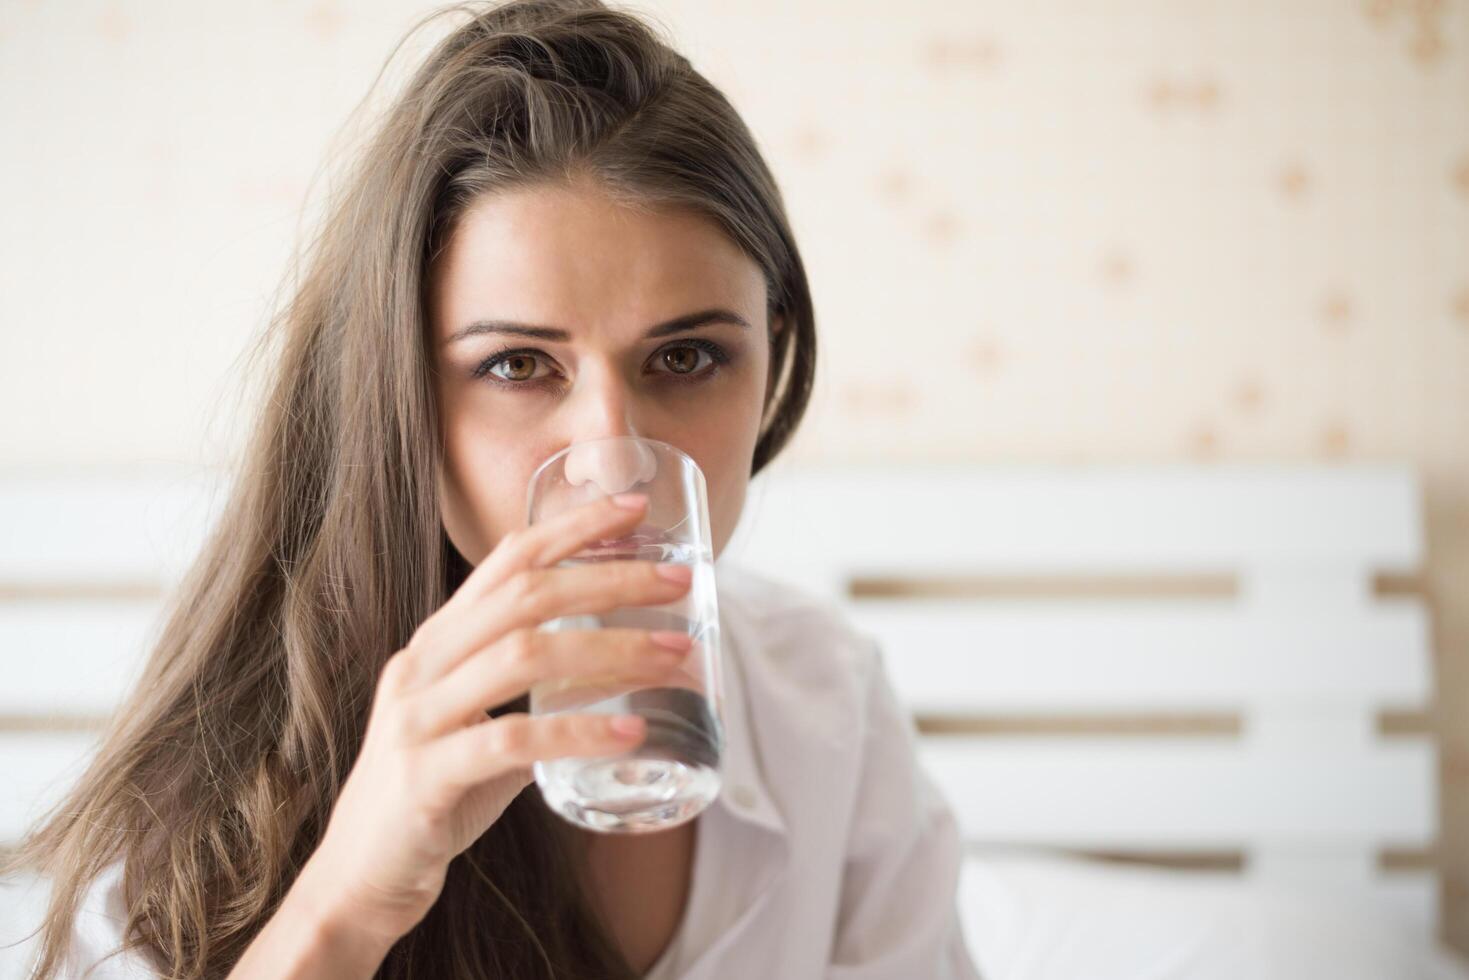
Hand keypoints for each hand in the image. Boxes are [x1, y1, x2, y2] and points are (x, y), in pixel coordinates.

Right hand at [298, 492, 694, 946]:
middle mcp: (423, 666)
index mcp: (437, 643)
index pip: (507, 560)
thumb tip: (614, 672)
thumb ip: (528, 693)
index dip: (572, 527)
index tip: (634, 509)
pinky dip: (579, 732)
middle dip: (608, 579)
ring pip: (523, 655)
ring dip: (611, 650)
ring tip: (675, 655)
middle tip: (678, 581)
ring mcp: (418, 719)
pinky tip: (631, 732)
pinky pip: (512, 740)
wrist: (360, 880)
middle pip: (525, 596)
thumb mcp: (479, 724)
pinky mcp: (425, 777)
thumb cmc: (432, 796)